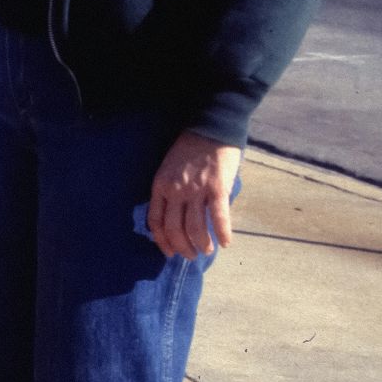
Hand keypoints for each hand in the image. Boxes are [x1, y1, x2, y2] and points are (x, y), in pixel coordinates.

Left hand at [147, 131, 242, 259]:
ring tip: (207, 251)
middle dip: (182, 247)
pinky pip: (219, 217)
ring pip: (195, 228)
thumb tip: (177, 213)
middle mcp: (175, 191)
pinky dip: (222, 233)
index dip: (162, 241)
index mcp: (160, 186)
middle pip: (174, 229)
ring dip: (201, 244)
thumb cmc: (190, 147)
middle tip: (190, 256)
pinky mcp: (217, 188)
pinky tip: (226, 243)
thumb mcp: (169, 168)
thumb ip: (170, 189)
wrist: (212, 126)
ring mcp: (196, 190)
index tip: (169, 252)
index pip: (155, 222)